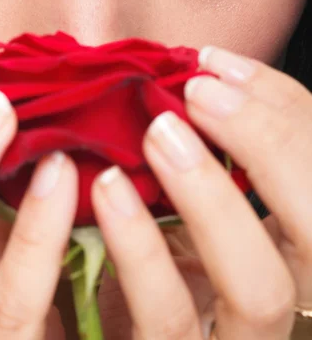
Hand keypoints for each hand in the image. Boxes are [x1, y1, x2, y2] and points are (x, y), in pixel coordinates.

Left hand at [91, 46, 311, 338]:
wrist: (88, 336)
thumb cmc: (151, 267)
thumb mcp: (192, 210)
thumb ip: (216, 158)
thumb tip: (214, 74)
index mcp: (294, 258)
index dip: (289, 117)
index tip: (220, 66)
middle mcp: (290, 306)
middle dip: (271, 148)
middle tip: (200, 92)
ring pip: (262, 290)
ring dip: (214, 198)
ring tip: (158, 133)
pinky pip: (170, 318)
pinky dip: (141, 250)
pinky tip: (107, 188)